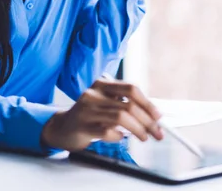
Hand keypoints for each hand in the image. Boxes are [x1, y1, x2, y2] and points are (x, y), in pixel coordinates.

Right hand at [41, 78, 163, 150]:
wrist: (62, 128)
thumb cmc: (89, 116)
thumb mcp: (105, 103)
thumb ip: (125, 104)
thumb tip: (153, 116)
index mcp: (102, 84)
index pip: (131, 89)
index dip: (147, 103)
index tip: (158, 117)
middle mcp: (93, 94)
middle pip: (129, 105)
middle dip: (147, 121)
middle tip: (157, 132)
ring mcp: (86, 109)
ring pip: (121, 118)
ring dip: (138, 130)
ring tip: (144, 137)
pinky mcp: (82, 126)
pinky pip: (107, 132)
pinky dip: (119, 136)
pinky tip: (120, 137)